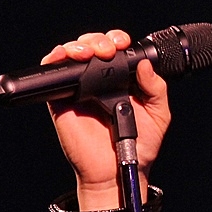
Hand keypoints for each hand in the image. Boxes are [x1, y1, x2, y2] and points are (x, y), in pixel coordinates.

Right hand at [44, 30, 171, 210]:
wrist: (117, 171)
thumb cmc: (139, 146)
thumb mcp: (158, 114)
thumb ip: (156, 88)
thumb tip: (145, 64)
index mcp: (122, 80)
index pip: (115, 49)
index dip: (116, 39)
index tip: (123, 44)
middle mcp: (99, 81)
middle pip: (92, 45)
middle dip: (98, 40)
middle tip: (108, 51)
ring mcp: (79, 89)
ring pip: (72, 54)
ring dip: (79, 45)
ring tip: (90, 53)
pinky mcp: (61, 101)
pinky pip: (53, 75)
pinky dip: (55, 60)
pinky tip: (65, 57)